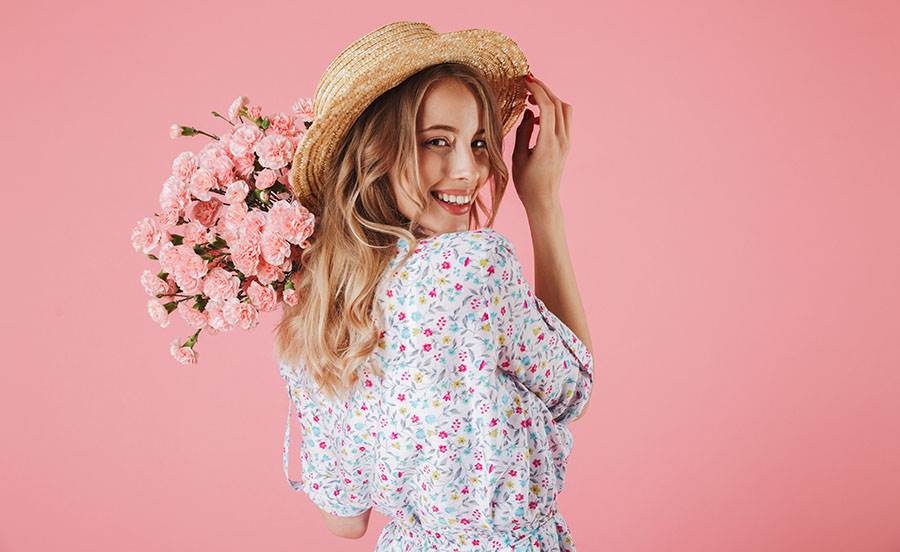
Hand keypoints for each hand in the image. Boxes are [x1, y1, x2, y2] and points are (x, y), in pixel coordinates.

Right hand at [512, 73, 571, 213]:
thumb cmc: (527, 183)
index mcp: (547, 144)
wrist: (544, 200)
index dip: (537, 90)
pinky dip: (553, 110)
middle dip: (543, 89)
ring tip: (532, 97)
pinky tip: (537, 116)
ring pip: (564, 109)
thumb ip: (523, 132)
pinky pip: (563, 120)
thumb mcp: (519, 157)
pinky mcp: (566, 144)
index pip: (547, 108)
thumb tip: (528, 111)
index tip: (525, 81)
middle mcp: (561, 141)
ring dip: (550, 98)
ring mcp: (566, 142)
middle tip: (528, 82)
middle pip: (558, 104)